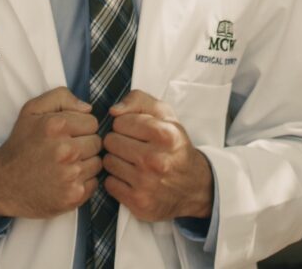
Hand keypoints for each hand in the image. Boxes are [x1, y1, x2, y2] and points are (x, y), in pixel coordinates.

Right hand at [0, 87, 101, 218]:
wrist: (4, 183)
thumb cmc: (21, 144)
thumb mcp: (32, 110)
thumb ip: (61, 97)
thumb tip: (88, 108)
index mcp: (57, 126)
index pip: (92, 122)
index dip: (81, 126)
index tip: (69, 133)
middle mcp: (65, 151)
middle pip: (97, 142)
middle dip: (84, 143)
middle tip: (66, 149)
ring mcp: (70, 176)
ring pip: (97, 163)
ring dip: (85, 163)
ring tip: (66, 164)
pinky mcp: (73, 196)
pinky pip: (94, 183)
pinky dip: (84, 181)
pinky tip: (66, 179)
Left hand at [103, 90, 213, 221]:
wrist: (193, 186)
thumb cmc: (174, 146)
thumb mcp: (165, 114)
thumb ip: (138, 100)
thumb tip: (113, 111)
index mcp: (163, 134)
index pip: (119, 121)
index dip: (124, 124)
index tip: (134, 131)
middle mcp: (155, 159)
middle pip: (111, 141)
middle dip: (118, 141)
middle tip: (132, 147)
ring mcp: (146, 183)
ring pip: (108, 162)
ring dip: (116, 160)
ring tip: (131, 162)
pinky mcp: (139, 202)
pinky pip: (109, 183)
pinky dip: (116, 180)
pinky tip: (130, 178)